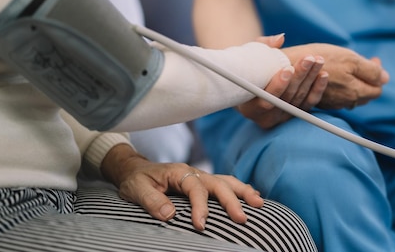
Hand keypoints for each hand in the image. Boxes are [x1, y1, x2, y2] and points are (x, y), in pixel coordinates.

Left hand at [101, 144, 262, 230]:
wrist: (135, 170)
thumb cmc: (137, 180)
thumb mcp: (137, 190)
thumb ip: (152, 201)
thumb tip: (171, 214)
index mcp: (179, 172)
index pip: (195, 189)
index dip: (200, 207)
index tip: (201, 225)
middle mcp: (194, 172)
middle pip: (218, 183)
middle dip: (232, 200)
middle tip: (242, 218)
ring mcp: (201, 177)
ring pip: (227, 181)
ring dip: (243, 192)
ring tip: (259, 203)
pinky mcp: (204, 183)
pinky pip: (226, 184)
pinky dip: (241, 189)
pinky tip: (253, 197)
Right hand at [236, 34, 327, 128]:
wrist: (253, 84)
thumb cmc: (248, 69)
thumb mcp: (249, 56)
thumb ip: (263, 46)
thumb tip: (280, 39)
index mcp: (249, 108)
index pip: (266, 100)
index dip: (278, 85)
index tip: (288, 68)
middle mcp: (266, 117)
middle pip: (287, 98)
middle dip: (299, 76)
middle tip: (308, 59)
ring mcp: (283, 117)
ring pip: (300, 98)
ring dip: (311, 78)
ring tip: (318, 60)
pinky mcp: (296, 114)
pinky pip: (310, 103)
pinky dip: (318, 88)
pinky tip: (323, 74)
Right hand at [283, 43, 388, 110]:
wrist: (289, 66)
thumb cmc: (320, 60)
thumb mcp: (350, 59)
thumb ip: (371, 71)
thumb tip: (386, 78)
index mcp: (355, 93)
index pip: (377, 90)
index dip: (378, 75)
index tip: (373, 59)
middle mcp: (345, 102)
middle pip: (365, 94)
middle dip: (368, 78)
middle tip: (362, 61)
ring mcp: (333, 103)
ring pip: (352, 95)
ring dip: (355, 82)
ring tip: (348, 66)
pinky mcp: (321, 100)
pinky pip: (339, 95)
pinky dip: (342, 85)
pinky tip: (335, 74)